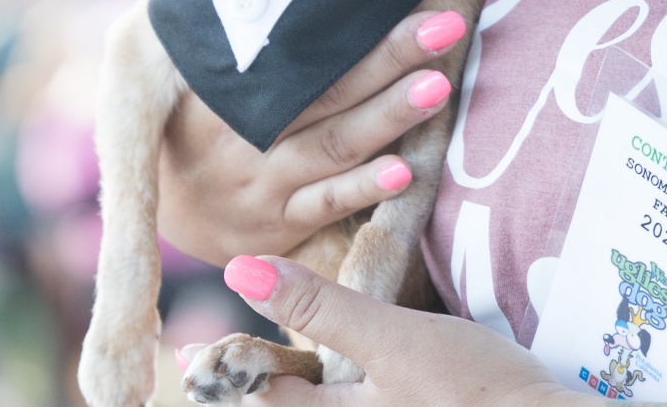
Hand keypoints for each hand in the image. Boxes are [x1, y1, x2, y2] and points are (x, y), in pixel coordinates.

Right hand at [155, 10, 466, 265]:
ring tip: (438, 86)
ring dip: (390, 116)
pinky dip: (364, 189)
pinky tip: (405, 171)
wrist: (159, 207)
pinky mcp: (279, 223)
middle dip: (390, 57)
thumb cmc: (190, 119)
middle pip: (326, 90)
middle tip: (444, 25)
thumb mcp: (190, 72)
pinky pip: (326, 205)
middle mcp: (243, 133)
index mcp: (222, 88)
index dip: (346, 24)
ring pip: (336, 145)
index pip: (292, 51)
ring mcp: (263, 182)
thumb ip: (231, 34)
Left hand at [218, 255, 580, 406]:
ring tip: (281, 376)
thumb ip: (319, 307)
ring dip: (301, 392)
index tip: (188, 355)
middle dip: (265, 390)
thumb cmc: (478, 391)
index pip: (266, 399)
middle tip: (211, 366)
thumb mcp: (393, 342)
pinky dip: (336, 397)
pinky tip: (350, 381)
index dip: (229, 370)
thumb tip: (240, 271)